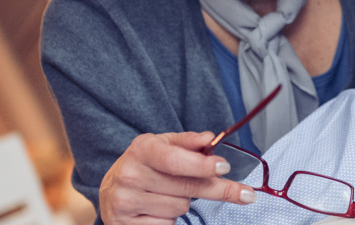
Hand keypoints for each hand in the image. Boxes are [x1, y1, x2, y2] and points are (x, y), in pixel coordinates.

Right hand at [99, 131, 256, 224]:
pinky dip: (169, 218)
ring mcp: (125, 202)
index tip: (225, 168)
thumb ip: (189, 142)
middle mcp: (130, 175)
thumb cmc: (145, 164)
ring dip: (184, 202)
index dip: (202, 165)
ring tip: (168, 194)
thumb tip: (210, 138)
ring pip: (180, 208)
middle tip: (244, 194)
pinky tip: (157, 209)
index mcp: (141, 150)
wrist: (110, 190)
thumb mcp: (163, 145)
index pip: (175, 160)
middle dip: (217, 189)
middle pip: (186, 188)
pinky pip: (167, 224)